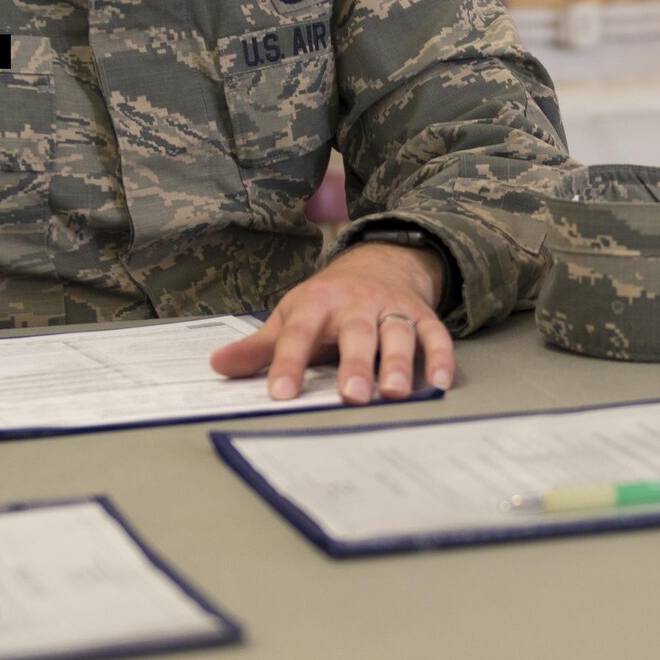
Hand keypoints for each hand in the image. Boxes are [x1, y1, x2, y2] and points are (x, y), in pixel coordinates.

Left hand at [209, 241, 454, 404]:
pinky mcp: (422, 316)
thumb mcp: (290, 316)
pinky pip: (436, 335)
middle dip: (355, 365)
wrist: (380, 263)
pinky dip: (441, 357)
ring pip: (398, 335)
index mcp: (317, 301)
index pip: (299, 334)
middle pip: (356, 334)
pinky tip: (440, 382)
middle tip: (351, 397)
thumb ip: (258, 347)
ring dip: (398, 364)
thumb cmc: (328, 301)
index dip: (289, 363)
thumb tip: (217, 367)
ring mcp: (392, 308)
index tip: (280, 394)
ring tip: (395, 393)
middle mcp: (357, 303)